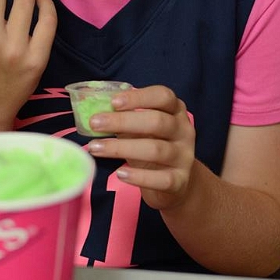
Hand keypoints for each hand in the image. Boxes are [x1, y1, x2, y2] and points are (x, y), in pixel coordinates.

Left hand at [87, 85, 195, 211]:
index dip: (138, 98)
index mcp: (175, 110)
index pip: (163, 96)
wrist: (175, 183)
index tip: (113, 102)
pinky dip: (139, 176)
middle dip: (122, 121)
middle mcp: (184, 131)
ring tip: (95, 148)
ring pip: (155, 149)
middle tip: (94, 124)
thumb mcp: (141, 128)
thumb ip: (126, 117)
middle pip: (157, 121)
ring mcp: (184, 156)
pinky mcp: (180, 181)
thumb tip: (95, 112)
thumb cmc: (151, 145)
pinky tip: (120, 173)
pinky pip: (161, 179)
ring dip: (121, 148)